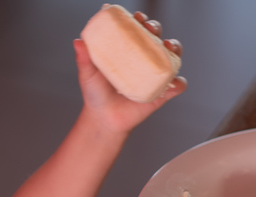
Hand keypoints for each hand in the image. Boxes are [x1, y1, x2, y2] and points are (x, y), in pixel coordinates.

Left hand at [74, 12, 185, 133]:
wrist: (104, 119)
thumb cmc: (96, 94)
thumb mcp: (88, 74)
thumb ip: (84, 58)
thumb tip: (78, 41)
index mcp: (128, 50)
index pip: (138, 29)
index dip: (140, 20)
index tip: (137, 17)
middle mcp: (144, 60)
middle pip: (156, 37)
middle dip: (156, 28)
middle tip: (149, 29)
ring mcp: (154, 75)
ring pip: (172, 56)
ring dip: (175, 48)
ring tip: (168, 46)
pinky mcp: (161, 93)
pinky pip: (176, 86)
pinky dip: (178, 83)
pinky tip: (173, 82)